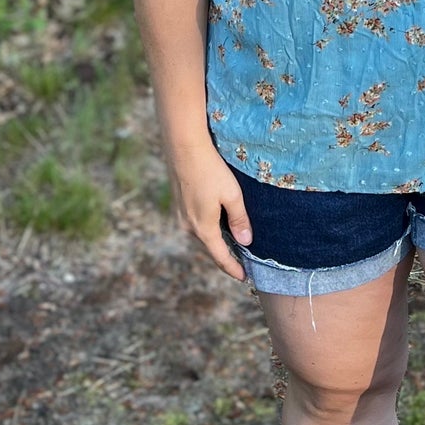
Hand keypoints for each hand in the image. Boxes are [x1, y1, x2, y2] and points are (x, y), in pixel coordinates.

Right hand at [167, 139, 253, 280]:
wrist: (184, 147)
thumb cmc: (211, 170)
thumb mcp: (232, 195)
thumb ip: (239, 219)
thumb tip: (245, 242)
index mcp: (203, 228)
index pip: (220, 257)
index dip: (233, 269)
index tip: (245, 278)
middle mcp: (188, 226)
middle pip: (210, 247)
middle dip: (225, 256)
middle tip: (241, 262)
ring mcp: (181, 215)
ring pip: (202, 235)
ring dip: (216, 241)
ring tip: (231, 244)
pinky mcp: (179, 203)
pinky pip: (196, 223)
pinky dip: (208, 228)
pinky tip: (216, 221)